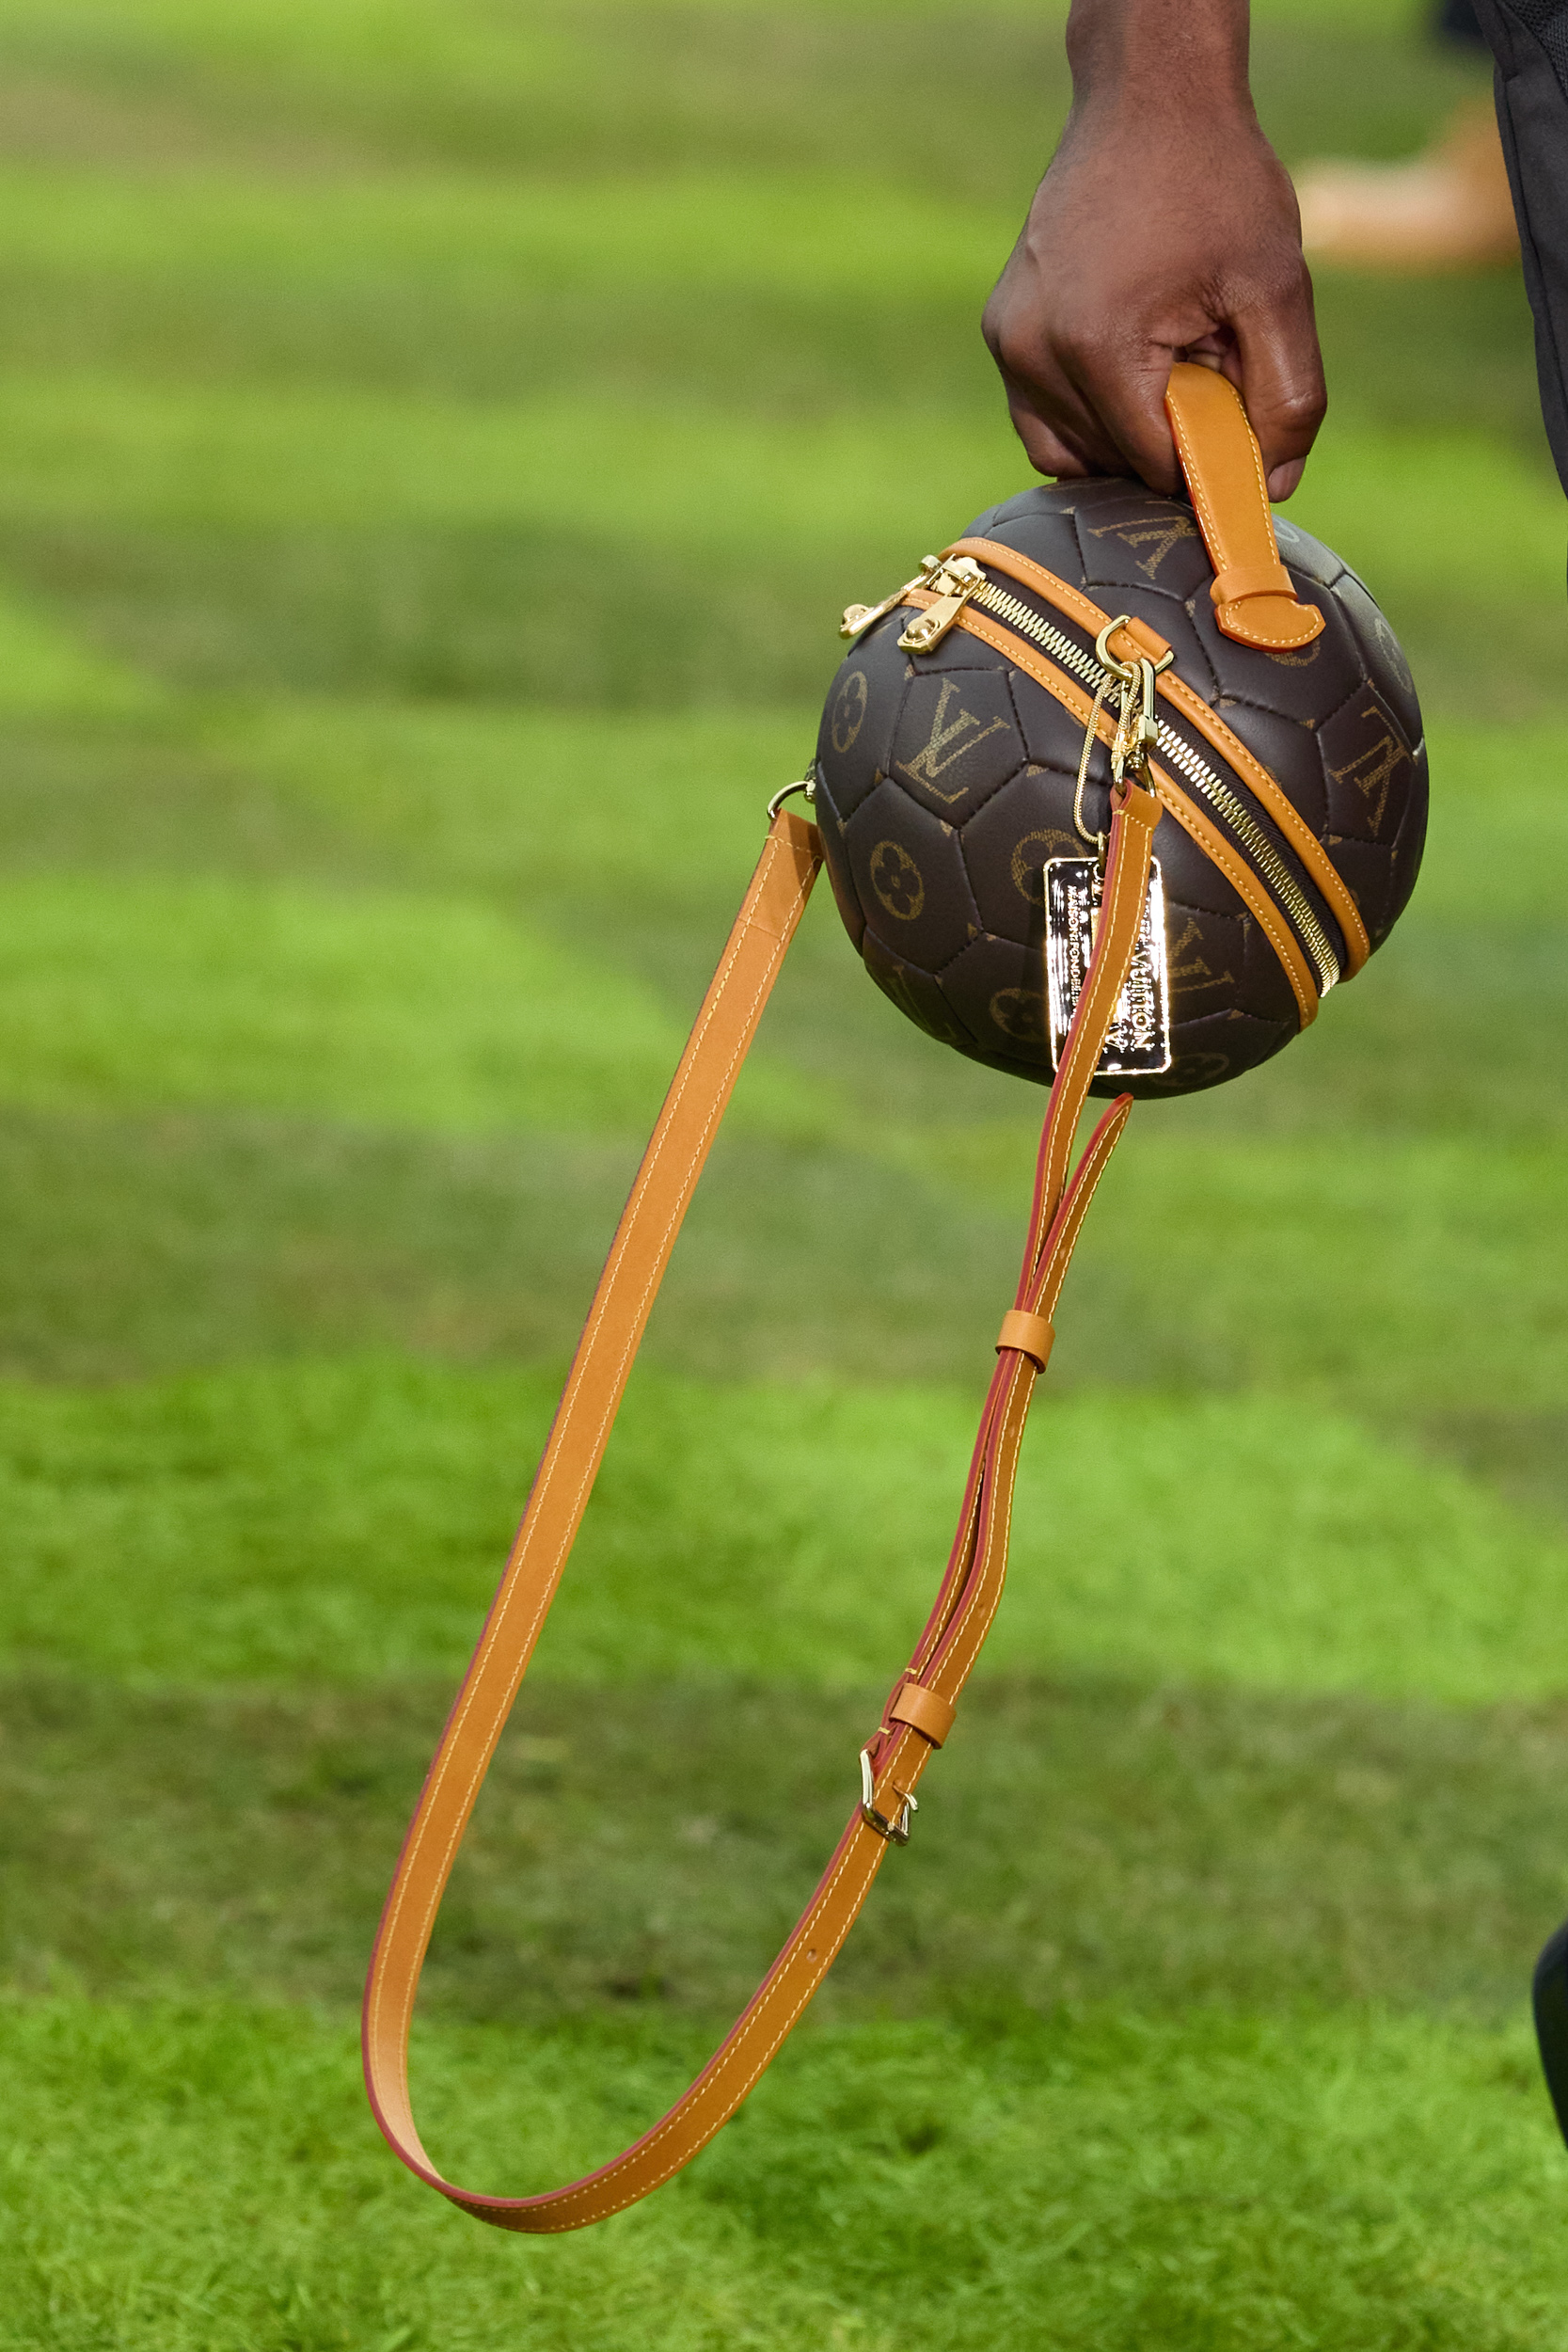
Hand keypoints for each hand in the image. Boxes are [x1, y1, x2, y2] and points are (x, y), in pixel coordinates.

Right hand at [982, 4, 1324, 500]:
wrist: (1147, 98)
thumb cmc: (1216, 182)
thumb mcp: (1277, 288)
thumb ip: (1288, 397)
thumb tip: (1270, 488)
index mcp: (1095, 348)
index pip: (1154, 467)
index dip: (1206, 457)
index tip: (1234, 411)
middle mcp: (1033, 353)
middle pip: (1111, 464)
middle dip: (1166, 436)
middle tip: (1202, 359)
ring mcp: (1008, 344)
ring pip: (1071, 452)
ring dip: (1127, 431)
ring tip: (1165, 355)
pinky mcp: (1002, 334)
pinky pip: (1043, 420)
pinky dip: (1091, 417)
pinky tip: (1129, 365)